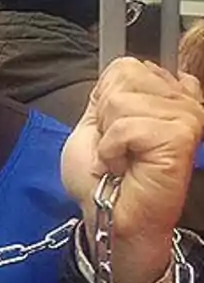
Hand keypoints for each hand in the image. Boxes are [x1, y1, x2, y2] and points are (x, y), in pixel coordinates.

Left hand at [62, 58, 203, 282]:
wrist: (108, 216)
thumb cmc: (103, 180)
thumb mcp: (96, 123)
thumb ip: (110, 92)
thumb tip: (125, 66)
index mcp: (166, 96)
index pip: (125, 65)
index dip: (104, 99)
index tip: (112, 130)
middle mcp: (183, 103)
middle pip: (124, 76)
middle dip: (105, 116)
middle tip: (117, 147)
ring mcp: (186, 118)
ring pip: (121, 101)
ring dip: (108, 137)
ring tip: (122, 159)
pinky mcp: (181, 136)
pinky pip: (126, 125)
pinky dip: (112, 149)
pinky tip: (124, 167)